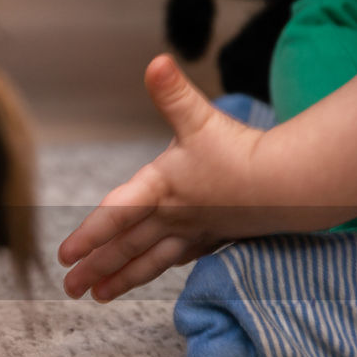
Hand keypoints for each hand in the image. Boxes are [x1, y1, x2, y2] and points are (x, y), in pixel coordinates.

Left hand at [58, 55, 269, 301]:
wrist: (292, 184)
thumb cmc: (242, 151)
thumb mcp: (202, 119)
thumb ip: (173, 93)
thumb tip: (156, 62)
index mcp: (160, 189)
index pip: (115, 216)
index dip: (88, 236)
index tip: (64, 257)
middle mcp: (171, 216)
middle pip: (126, 247)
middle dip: (95, 269)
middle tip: (69, 289)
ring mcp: (192, 231)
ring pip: (149, 260)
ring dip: (121, 279)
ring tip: (98, 295)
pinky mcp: (213, 237)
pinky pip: (177, 257)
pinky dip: (157, 267)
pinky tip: (148, 273)